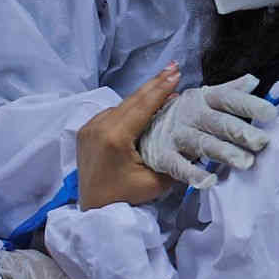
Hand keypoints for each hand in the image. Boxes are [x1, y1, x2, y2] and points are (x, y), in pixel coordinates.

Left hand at [77, 65, 185, 206]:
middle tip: (173, 68)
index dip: (161, 89)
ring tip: (163, 83)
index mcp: (114, 138)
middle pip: (131, 100)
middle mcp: (98, 127)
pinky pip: (110, 113)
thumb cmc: (124, 198)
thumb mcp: (155, 183)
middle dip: (154, 84)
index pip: (142, 106)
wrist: (92, 210)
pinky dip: (128, 107)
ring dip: (142, 95)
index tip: (176, 74)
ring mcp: (89, 127)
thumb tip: (193, 142)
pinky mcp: (85, 131)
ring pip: (121, 105)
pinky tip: (142, 104)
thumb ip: (175, 162)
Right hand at [138, 73, 276, 176]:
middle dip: (239, 131)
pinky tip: (209, 182)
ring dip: (224, 152)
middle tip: (261, 142)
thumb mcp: (205, 99)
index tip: (271, 113)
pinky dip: (193, 174)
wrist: (143, 128)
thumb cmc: (185, 114)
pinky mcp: (163, 156)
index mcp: (202, 98)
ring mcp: (176, 135)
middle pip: (217, 122)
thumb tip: (254, 80)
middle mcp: (190, 114)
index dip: (248, 104)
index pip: (227, 99)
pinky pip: (179, 166)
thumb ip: (229, 91)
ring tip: (245, 163)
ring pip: (202, 144)